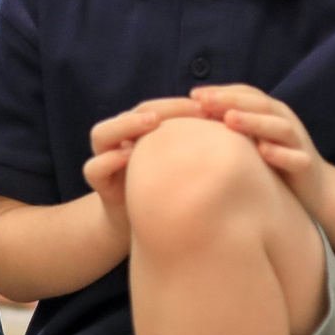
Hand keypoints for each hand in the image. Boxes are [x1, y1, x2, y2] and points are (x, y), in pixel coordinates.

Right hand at [81, 98, 206, 240]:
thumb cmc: (172, 195)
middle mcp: (122, 140)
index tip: (212, 108)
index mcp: (143, 133)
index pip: (158, 107)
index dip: (181, 105)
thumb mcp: (186, 171)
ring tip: (153, 124)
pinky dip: (110, 162)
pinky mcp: (98, 184)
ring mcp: (106, 159)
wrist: (144, 230)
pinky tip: (130, 159)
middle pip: (133, 112)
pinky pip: (94, 168)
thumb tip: (240, 135)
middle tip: (194, 109)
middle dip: (162, 109)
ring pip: (102, 133)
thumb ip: (199, 152)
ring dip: (126, 125)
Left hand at [194, 84, 328, 211]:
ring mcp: (297, 143)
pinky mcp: (306, 165)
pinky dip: (281, 154)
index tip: (194, 94)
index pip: (246, 93)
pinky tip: (263, 152)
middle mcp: (285, 121)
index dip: (222, 91)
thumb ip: (227, 124)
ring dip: (254, 122)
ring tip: (229, 119)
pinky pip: (296, 159)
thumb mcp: (249, 138)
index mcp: (269, 111)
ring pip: (280, 127)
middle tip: (205, 100)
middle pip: (261, 104)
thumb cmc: (272, 158)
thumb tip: (187, 115)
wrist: (314, 188)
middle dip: (232, 100)